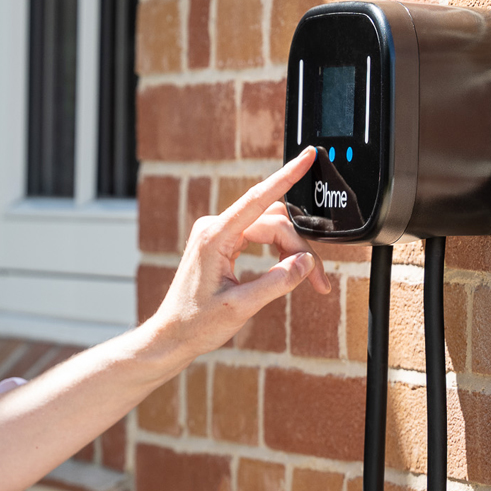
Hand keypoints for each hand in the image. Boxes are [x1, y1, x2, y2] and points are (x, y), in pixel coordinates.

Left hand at [145, 147, 330, 359]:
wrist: (172, 334)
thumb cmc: (197, 323)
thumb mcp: (241, 306)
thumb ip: (276, 282)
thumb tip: (305, 262)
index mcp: (214, 237)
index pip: (258, 199)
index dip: (286, 176)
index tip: (306, 156)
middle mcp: (215, 228)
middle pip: (273, 223)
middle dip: (299, 249)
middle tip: (318, 281)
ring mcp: (218, 234)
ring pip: (270, 230)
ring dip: (292, 252)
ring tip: (308, 282)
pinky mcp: (223, 243)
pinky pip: (260, 237)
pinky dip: (280, 254)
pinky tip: (288, 272)